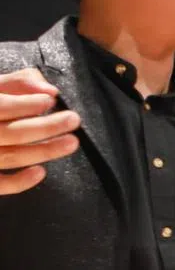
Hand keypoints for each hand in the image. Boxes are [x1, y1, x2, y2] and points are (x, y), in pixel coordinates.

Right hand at [0, 68, 80, 194]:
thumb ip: (17, 84)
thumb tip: (48, 89)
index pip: (0, 106)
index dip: (25, 104)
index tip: (50, 100)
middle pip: (11, 132)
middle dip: (45, 126)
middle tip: (72, 120)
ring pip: (11, 156)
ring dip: (44, 150)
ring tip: (71, 142)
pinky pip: (0, 185)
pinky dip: (20, 181)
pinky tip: (41, 172)